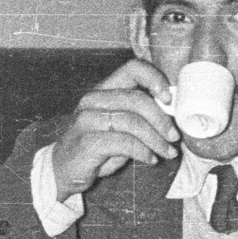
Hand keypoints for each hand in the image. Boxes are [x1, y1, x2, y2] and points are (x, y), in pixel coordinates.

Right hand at [50, 58, 177, 195]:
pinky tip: (151, 160)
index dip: (155, 78)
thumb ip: (138, 117)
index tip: (168, 98)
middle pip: (137, 99)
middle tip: (175, 136)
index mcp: (103, 90)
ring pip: (132, 122)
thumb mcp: (118, 128)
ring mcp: (87, 119)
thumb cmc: (96, 148)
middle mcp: (93, 100)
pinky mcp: (87, 141)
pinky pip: (124, 143)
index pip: (132, 68)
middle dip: (162, 119)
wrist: (62, 171)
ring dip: (156, 139)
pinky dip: (143, 152)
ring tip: (168, 152)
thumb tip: (172, 116)